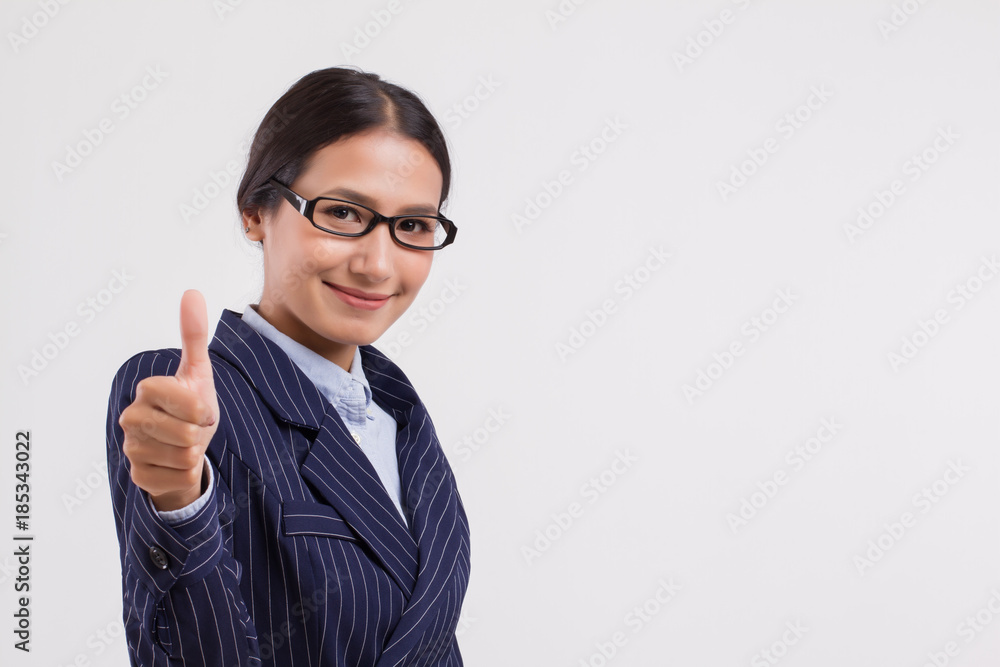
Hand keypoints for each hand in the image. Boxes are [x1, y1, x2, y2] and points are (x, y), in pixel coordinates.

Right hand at [119, 289, 219, 510]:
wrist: (184, 447)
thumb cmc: (190, 406)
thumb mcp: (198, 371)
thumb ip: (194, 334)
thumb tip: (191, 292)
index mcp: (147, 391)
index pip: (189, 404)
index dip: (203, 409)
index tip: (200, 408)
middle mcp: (131, 419)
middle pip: (188, 433)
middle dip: (202, 433)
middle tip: (194, 427)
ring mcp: (132, 449)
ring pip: (186, 457)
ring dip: (196, 453)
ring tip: (186, 443)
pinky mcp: (139, 477)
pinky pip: (182, 478)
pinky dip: (189, 474)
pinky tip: (177, 463)